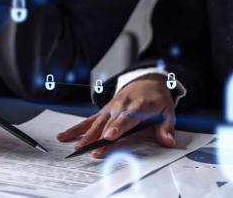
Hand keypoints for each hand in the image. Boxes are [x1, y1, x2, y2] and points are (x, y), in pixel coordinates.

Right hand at [57, 75, 175, 157]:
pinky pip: (88, 120)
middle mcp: (121, 106)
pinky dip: (76, 129)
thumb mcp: (167, 111)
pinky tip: (65, 136)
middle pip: (109, 123)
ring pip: (96, 122)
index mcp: (138, 105)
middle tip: (93, 151)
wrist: (146, 82)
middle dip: (100, 137)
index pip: (127, 117)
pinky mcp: (103, 111)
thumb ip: (166, 127)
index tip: (110, 136)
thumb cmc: (156, 99)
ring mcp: (110, 108)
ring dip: (86, 135)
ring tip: (78, 147)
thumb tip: (168, 141)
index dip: (118, 127)